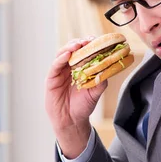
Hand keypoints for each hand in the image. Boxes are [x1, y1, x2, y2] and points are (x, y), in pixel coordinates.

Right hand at [45, 38, 107, 157]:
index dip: (89, 45)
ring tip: (78, 45)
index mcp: (79, 69)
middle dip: (80, 43)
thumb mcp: (95, 92)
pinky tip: (67, 55)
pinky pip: (55, 66)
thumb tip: (109, 69)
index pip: (83, 52)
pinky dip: (61, 59)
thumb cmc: (83, 106)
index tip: (96, 40)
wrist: (72, 121)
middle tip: (88, 41)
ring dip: (70, 47)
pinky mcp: (51, 79)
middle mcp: (68, 68)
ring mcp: (59, 72)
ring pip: (62, 54)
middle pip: (72, 50)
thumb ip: (101, 80)